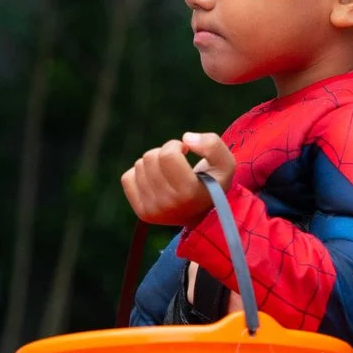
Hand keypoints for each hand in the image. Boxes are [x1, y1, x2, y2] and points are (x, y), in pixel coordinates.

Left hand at [120, 133, 236, 225]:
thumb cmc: (214, 184)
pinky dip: (140, 174)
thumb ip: (212, 144)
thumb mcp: (225, 163)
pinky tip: (156, 181)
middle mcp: (168, 204)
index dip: (176, 146)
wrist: (205, 215)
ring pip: (139, 165)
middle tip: (177, 163)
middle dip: (164, 153)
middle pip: (150, 157)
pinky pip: (127, 178)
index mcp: (189, 193)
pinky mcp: (141, 212)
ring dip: (153, 163)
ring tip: (169, 173)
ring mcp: (152, 211)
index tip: (185, 151)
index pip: (168, 154)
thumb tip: (186, 138)